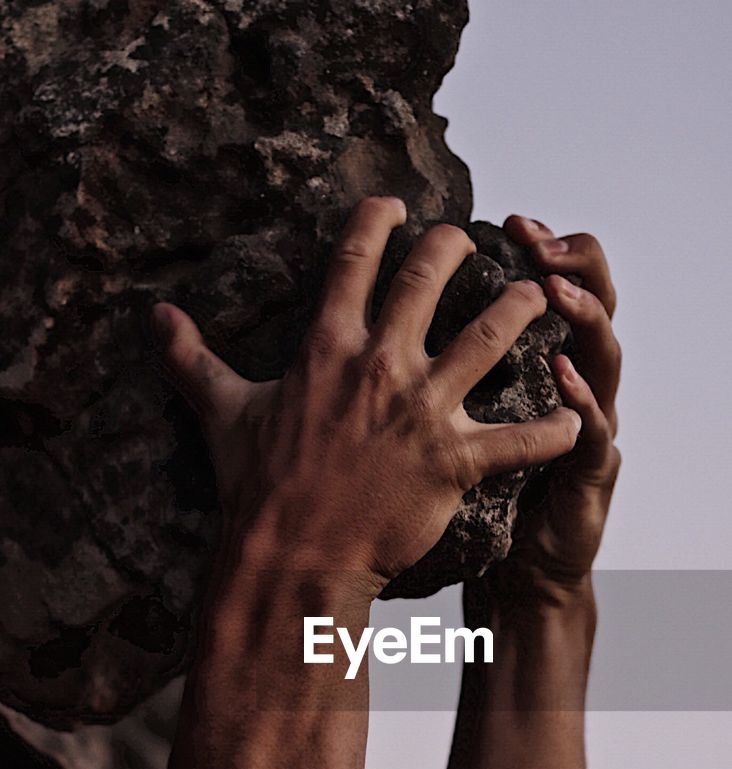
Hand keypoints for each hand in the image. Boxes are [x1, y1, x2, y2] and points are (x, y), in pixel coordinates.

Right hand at [152, 197, 579, 599]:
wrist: (291, 560)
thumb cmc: (256, 491)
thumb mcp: (222, 415)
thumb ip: (194, 360)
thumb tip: (154, 318)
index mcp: (327, 347)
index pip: (355, 258)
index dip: (378, 220)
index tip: (395, 203)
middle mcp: (380, 365)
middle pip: (431, 278)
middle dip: (457, 247)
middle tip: (474, 240)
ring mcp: (421, 410)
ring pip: (490, 336)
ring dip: (520, 311)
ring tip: (539, 296)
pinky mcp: (453, 461)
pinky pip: (519, 439)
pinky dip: (552, 430)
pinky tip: (574, 420)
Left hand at [468, 215, 621, 611]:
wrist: (523, 571)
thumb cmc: (489, 499)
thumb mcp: (458, 429)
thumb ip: (436, 379)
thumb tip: (371, 334)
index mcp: (529, 370)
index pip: (546, 287)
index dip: (537, 250)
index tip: (512, 219)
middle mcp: (570, 381)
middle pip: (585, 300)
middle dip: (570, 261)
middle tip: (541, 236)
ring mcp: (589, 422)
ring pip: (602, 353)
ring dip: (584, 317)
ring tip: (556, 288)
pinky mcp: (592, 472)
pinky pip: (594, 434)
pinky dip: (583, 405)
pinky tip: (567, 383)